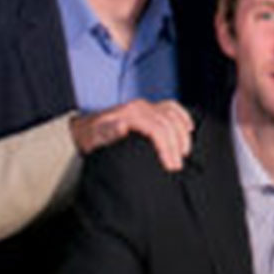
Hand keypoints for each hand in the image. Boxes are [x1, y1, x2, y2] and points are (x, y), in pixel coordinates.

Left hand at [70, 99, 195, 170]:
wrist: (84, 129)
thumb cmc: (91, 137)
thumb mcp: (95, 138)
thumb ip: (108, 132)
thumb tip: (123, 126)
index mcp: (130, 114)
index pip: (157, 129)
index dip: (166, 148)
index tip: (170, 166)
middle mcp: (140, 107)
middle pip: (168, 123)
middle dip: (176, 146)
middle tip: (177, 167)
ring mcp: (145, 106)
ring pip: (173, 114)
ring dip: (182, 133)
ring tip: (184, 153)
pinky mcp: (148, 108)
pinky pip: (171, 107)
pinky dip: (182, 116)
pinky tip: (188, 128)